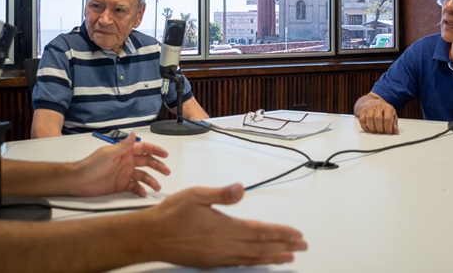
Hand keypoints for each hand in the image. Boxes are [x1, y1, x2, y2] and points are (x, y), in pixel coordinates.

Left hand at [73, 133, 169, 196]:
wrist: (79, 181)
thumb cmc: (91, 165)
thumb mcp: (109, 153)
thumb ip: (124, 145)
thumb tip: (134, 134)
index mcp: (124, 152)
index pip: (143, 148)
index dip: (155, 150)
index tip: (165, 154)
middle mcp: (126, 162)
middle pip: (146, 162)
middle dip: (158, 166)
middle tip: (166, 171)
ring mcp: (125, 174)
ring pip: (143, 176)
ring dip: (151, 180)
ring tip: (157, 186)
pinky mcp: (121, 185)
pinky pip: (135, 187)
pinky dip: (140, 190)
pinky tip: (143, 193)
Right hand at [148, 184, 306, 267]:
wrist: (151, 236)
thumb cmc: (171, 214)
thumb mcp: (196, 195)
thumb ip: (221, 194)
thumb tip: (241, 188)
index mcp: (225, 228)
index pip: (261, 231)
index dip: (282, 233)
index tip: (297, 235)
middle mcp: (225, 246)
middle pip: (261, 248)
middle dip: (284, 246)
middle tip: (302, 246)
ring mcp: (219, 256)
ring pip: (253, 258)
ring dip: (273, 257)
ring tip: (288, 257)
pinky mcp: (211, 262)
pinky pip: (240, 264)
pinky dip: (255, 262)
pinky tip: (259, 261)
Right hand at [355, 94, 398, 133]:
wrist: (373, 102)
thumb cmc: (384, 111)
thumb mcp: (392, 115)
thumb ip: (394, 124)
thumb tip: (395, 131)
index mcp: (388, 107)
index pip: (387, 119)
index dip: (388, 127)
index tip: (388, 132)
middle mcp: (378, 106)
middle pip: (378, 118)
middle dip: (379, 128)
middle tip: (381, 132)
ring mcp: (370, 107)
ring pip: (369, 119)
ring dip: (372, 128)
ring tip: (375, 131)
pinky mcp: (363, 110)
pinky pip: (362, 119)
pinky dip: (365, 126)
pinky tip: (369, 129)